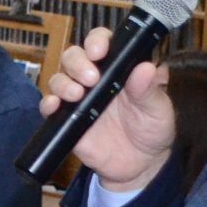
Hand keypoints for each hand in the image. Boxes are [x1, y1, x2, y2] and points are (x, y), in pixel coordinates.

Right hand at [41, 27, 175, 191]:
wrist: (140, 165)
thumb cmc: (152, 130)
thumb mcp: (158, 109)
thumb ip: (149, 90)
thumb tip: (146, 67)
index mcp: (118, 69)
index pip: (101, 43)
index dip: (96, 41)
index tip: (99, 51)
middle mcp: (95, 79)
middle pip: (74, 56)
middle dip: (77, 62)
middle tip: (90, 77)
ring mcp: (78, 99)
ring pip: (59, 78)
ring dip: (63, 82)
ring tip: (77, 95)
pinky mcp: (66, 119)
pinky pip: (49, 106)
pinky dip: (48, 103)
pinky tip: (55, 106)